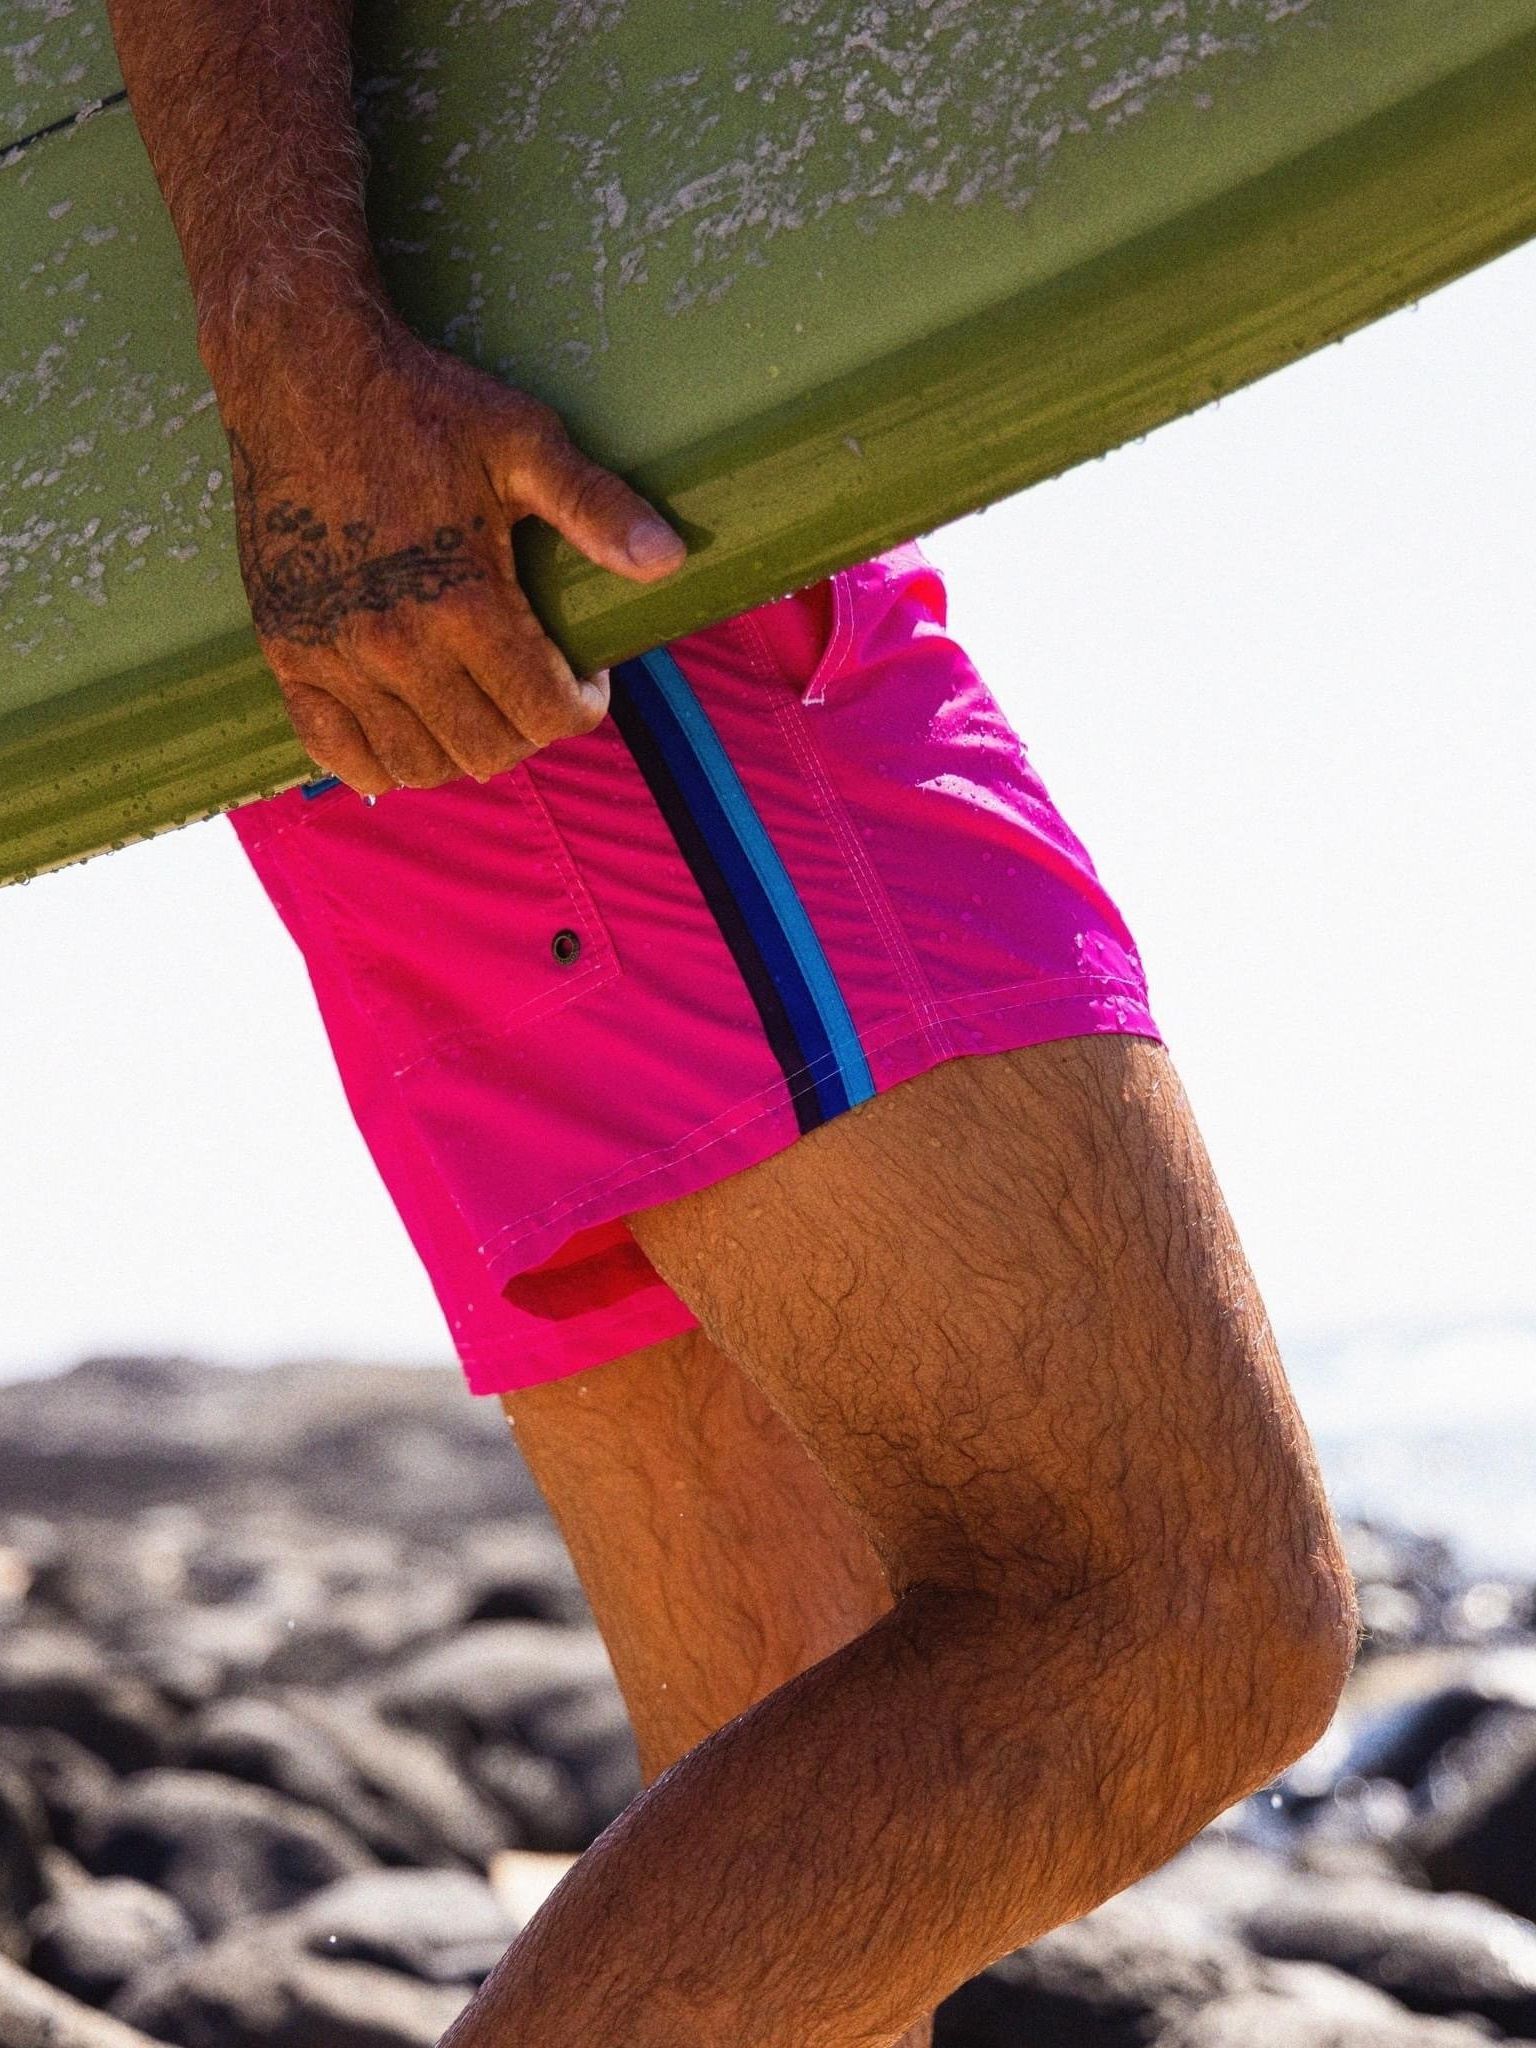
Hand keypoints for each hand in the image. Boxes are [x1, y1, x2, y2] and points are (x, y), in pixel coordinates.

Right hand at [219, 323, 685, 795]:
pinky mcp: (287, 651)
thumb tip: (669, 560)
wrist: (300, 375)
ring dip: (461, 749)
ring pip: (417, 764)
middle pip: (486, 750)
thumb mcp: (523, 441)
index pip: (543, 714)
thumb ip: (595, 506)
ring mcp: (334, 654)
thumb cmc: (421, 404)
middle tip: (535, 686)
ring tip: (478, 703)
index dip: (581, 707)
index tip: (585, 677)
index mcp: (461, 600)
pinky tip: (409, 725)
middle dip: (529, 729)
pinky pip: (336, 751)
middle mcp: (393, 642)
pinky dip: (378, 759)